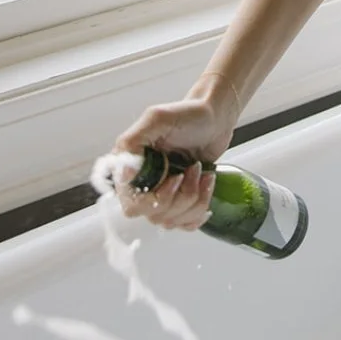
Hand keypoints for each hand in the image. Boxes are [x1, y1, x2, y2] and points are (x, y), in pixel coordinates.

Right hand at [107, 82, 238, 232]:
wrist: (216, 117)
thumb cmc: (189, 114)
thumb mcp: (158, 119)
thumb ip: (134, 142)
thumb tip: (124, 175)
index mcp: (132, 168)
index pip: (132, 204)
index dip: (156, 198)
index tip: (176, 177)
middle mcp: (143, 185)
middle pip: (154, 215)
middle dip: (181, 197)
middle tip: (195, 170)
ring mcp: (163, 195)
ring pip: (171, 221)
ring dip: (194, 199)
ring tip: (203, 172)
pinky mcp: (181, 201)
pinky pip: (184, 224)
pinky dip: (199, 211)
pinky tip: (207, 189)